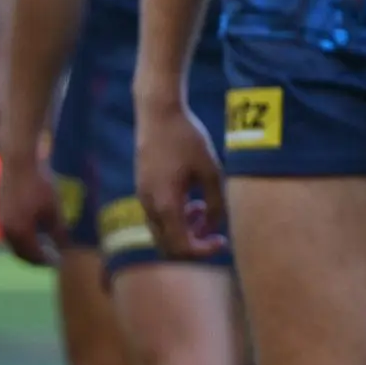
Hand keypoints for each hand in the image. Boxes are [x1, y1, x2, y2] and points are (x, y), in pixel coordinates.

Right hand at [0, 148, 61, 266]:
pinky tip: (36, 227)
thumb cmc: (39, 184)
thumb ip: (60, 233)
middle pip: (22, 253)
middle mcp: (5, 230)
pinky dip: (22, 235)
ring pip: (15, 242)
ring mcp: (0, 219)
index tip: (61, 261)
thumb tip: (69, 250)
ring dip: (29, 246)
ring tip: (46, 243)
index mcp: (19, 234)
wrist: (18, 161)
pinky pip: (10, 230)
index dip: (48, 261)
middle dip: (37, 257)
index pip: (34, 256)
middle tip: (53, 257)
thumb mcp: (54, 210)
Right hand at [135, 93, 227, 259]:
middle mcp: (149, 207)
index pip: (182, 247)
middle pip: (169, 247)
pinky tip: (192, 201)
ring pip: (162, 234)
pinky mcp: (143, 190)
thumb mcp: (210, 170)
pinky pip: (158, 219)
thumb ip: (216, 203)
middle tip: (216, 232)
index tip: (222, 241)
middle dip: (194, 244)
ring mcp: (143, 199)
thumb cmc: (187, 138)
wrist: (158, 112)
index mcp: (166, 205)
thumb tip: (214, 227)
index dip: (204, 251)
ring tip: (204, 210)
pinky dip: (175, 220)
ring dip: (185, 231)